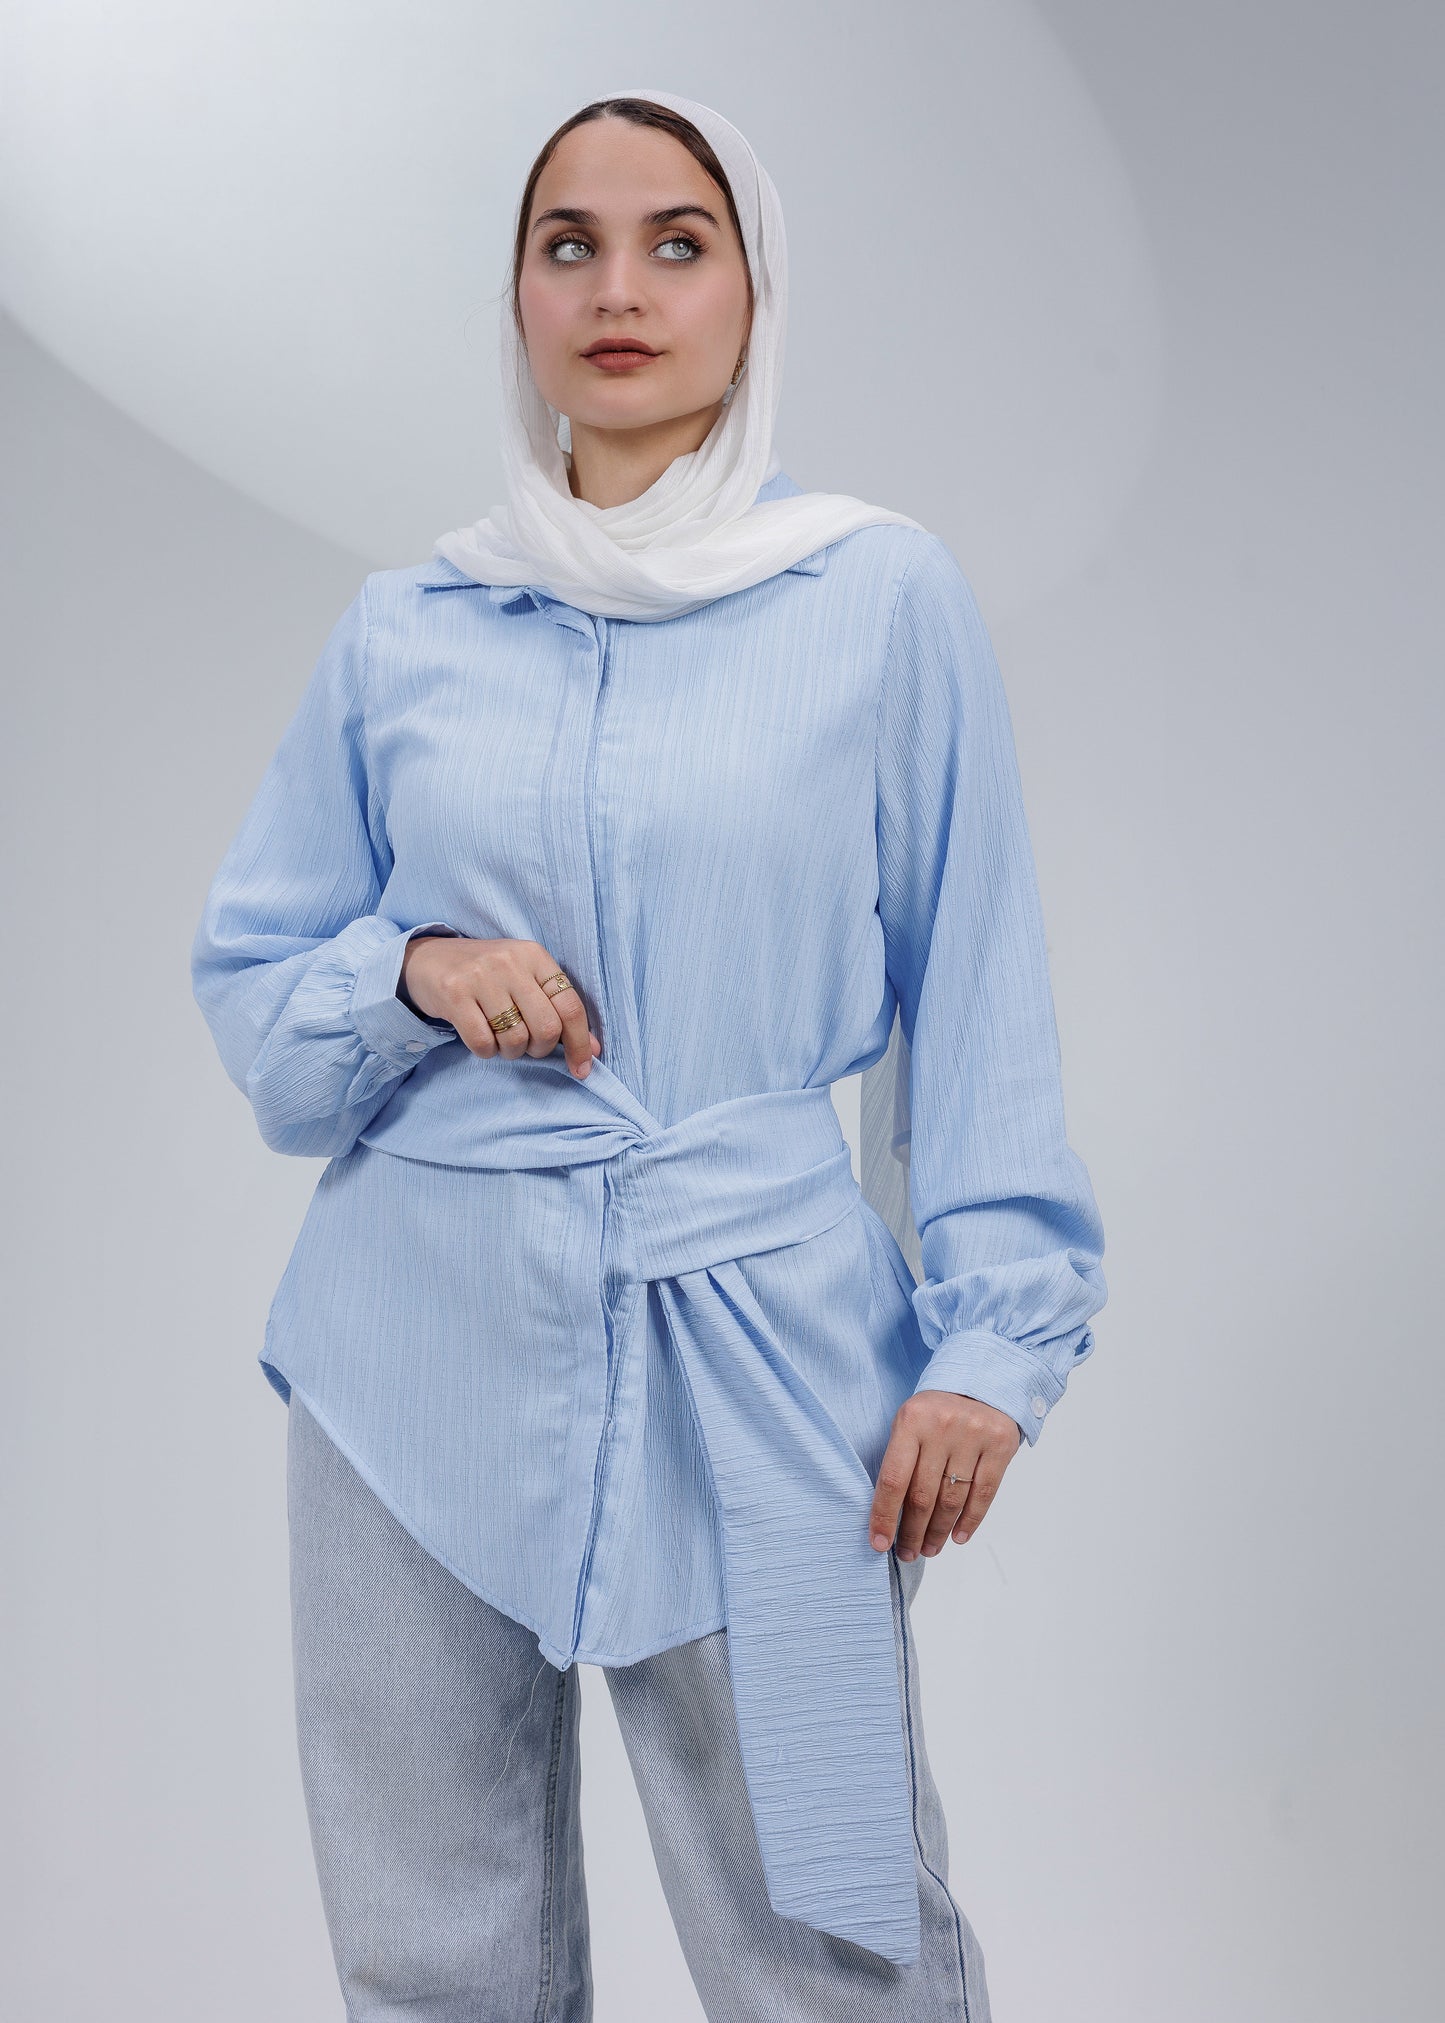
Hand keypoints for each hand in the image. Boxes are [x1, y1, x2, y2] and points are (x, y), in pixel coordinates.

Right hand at [401, 936, 601, 1078]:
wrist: (428, 960)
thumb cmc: (486, 975)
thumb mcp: (523, 979)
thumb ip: (556, 1008)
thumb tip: (592, 1052)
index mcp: (534, 955)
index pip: (570, 1005)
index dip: (580, 1043)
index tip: (582, 1068)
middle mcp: (510, 962)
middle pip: (546, 1028)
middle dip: (541, 1049)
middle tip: (527, 1046)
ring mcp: (480, 976)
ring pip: (515, 1039)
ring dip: (511, 1052)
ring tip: (500, 1039)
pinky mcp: (454, 994)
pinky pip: (482, 1043)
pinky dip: (486, 1051)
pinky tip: (481, 1038)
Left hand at [868, 1390, 1022, 1558]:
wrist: (982, 1381)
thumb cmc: (937, 1411)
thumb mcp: (911, 1422)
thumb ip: (900, 1460)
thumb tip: (889, 1515)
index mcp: (911, 1421)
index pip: (893, 1478)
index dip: (884, 1515)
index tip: (879, 1543)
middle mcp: (942, 1427)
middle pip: (923, 1495)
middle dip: (912, 1531)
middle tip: (907, 1552)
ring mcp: (973, 1435)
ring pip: (952, 1499)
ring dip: (939, 1531)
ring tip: (930, 1548)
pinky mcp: (1000, 1444)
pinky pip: (984, 1493)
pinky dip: (970, 1521)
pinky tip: (958, 1537)